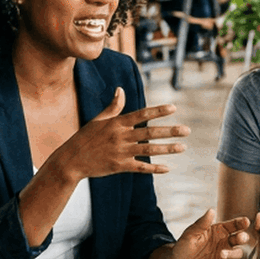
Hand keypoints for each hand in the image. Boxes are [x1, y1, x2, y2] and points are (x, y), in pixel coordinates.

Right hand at [47, 88, 187, 180]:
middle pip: (149, 132)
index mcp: (117, 123)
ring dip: (167, 149)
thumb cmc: (85, 137)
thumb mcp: (99, 120)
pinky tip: (167, 168)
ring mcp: (121, 152)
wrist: (72, 160)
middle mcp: (121, 136)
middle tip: (187, 130)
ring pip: (148, 150)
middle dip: (170, 131)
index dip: (158, 111)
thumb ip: (113, 106)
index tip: (174, 108)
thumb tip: (121, 90)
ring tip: (183, 147)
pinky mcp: (119, 166)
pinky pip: (140, 167)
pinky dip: (154, 168)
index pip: (141, 114)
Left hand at [165, 209, 250, 258]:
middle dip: (243, 238)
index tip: (245, 222)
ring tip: (221, 254)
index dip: (241, 223)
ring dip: (232, 254)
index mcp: (218, 231)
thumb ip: (201, 223)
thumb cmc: (183, 246)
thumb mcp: (190, 234)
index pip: (233, 225)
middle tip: (239, 238)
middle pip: (240, 239)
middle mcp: (223, 242)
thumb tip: (211, 210)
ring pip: (237, 253)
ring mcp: (223, 255)